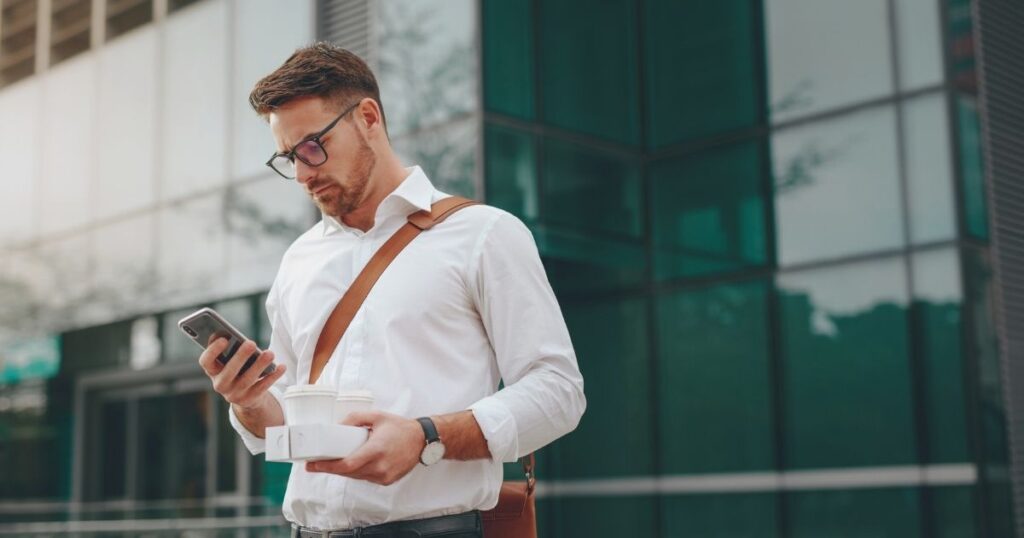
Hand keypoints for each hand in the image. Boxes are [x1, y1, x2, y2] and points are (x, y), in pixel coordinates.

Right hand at [198, 338, 285, 408]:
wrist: (244, 396)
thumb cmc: (237, 369)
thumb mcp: (229, 361)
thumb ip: (229, 349)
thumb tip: (230, 335)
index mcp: (213, 371)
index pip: (206, 361)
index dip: (213, 351)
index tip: (223, 339)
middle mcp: (220, 384)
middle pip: (228, 372)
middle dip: (240, 357)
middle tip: (251, 343)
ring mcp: (234, 394)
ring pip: (247, 380)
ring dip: (259, 365)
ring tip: (270, 353)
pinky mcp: (250, 399)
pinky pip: (262, 387)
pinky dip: (273, 376)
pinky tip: (281, 366)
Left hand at [305, 410, 425, 484]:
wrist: (422, 441)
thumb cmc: (400, 428)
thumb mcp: (376, 416)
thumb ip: (355, 419)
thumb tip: (337, 427)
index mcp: (377, 449)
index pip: (348, 464)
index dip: (327, 466)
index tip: (313, 464)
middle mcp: (380, 466)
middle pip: (347, 473)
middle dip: (330, 468)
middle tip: (315, 463)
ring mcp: (384, 476)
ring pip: (355, 477)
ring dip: (343, 470)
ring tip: (332, 461)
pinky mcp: (386, 481)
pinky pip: (365, 478)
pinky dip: (356, 472)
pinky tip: (353, 463)